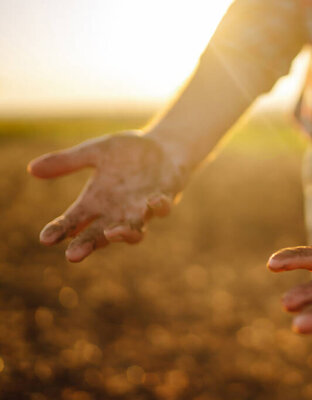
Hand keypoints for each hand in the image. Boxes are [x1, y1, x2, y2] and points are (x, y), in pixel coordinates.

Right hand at [28, 131, 185, 261]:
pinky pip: (162, 209)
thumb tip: (31, 169)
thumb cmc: (128, 153)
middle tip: (73, 255)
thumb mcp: (96, 152)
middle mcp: (117, 212)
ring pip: (133, 231)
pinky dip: (158, 207)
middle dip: (88, 245)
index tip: (46, 239)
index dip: (60, 231)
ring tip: (112, 234)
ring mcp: (141, 209)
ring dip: (124, 234)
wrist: (164, 148)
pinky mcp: (164, 200)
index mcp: (96, 203)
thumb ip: (68, 162)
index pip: (73, 222)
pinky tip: (153, 201)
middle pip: (100, 236)